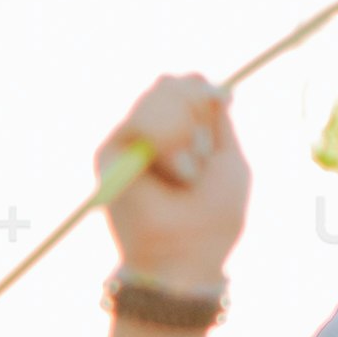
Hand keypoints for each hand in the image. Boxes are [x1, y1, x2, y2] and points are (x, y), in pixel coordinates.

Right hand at [95, 72, 247, 286]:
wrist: (183, 255)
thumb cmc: (213, 217)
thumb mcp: (228, 158)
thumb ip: (215, 119)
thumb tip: (202, 81)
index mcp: (183, 134)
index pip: (189, 84)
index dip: (205, 91)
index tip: (222, 108)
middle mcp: (154, 135)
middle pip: (173, 82)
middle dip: (197, 112)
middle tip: (200, 159)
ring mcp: (130, 142)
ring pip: (158, 94)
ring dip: (184, 133)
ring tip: (186, 174)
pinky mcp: (109, 153)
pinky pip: (141, 120)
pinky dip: (166, 141)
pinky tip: (170, 171)